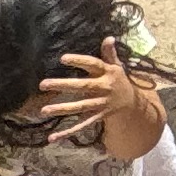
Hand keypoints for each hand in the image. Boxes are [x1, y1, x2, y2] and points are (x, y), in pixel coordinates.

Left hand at [29, 49, 165, 159]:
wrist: (132, 104)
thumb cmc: (118, 80)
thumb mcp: (116, 66)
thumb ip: (110, 54)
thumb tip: (109, 38)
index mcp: (107, 74)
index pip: (93, 65)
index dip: (79, 61)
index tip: (62, 58)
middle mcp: (103, 89)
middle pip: (83, 87)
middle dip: (64, 85)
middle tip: (43, 84)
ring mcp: (99, 105)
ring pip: (80, 107)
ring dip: (62, 109)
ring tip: (44, 110)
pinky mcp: (96, 117)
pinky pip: (81, 125)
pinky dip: (67, 132)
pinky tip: (52, 137)